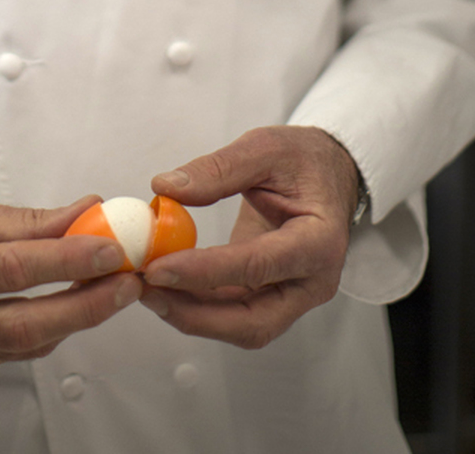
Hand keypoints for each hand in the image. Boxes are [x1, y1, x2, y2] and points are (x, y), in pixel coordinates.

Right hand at [0, 195, 141, 367]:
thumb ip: (32, 220)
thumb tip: (89, 212)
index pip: (14, 270)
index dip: (67, 261)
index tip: (110, 248)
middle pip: (27, 322)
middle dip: (87, 304)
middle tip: (128, 282)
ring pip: (29, 342)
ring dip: (78, 317)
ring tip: (114, 288)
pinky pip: (19, 350)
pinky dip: (54, 328)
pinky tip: (77, 304)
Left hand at [140, 126, 358, 348]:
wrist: (328, 173)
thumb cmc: (304, 160)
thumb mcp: (264, 147)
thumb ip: (217, 169)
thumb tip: (166, 189)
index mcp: (319, 241)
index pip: (257, 266)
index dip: (204, 271)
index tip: (159, 268)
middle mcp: (312, 280)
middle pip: (253, 321)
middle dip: (195, 315)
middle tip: (147, 290)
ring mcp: (294, 294)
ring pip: (241, 325)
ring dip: (191, 315)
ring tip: (147, 289)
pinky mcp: (273, 296)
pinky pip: (234, 311)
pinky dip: (198, 304)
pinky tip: (166, 286)